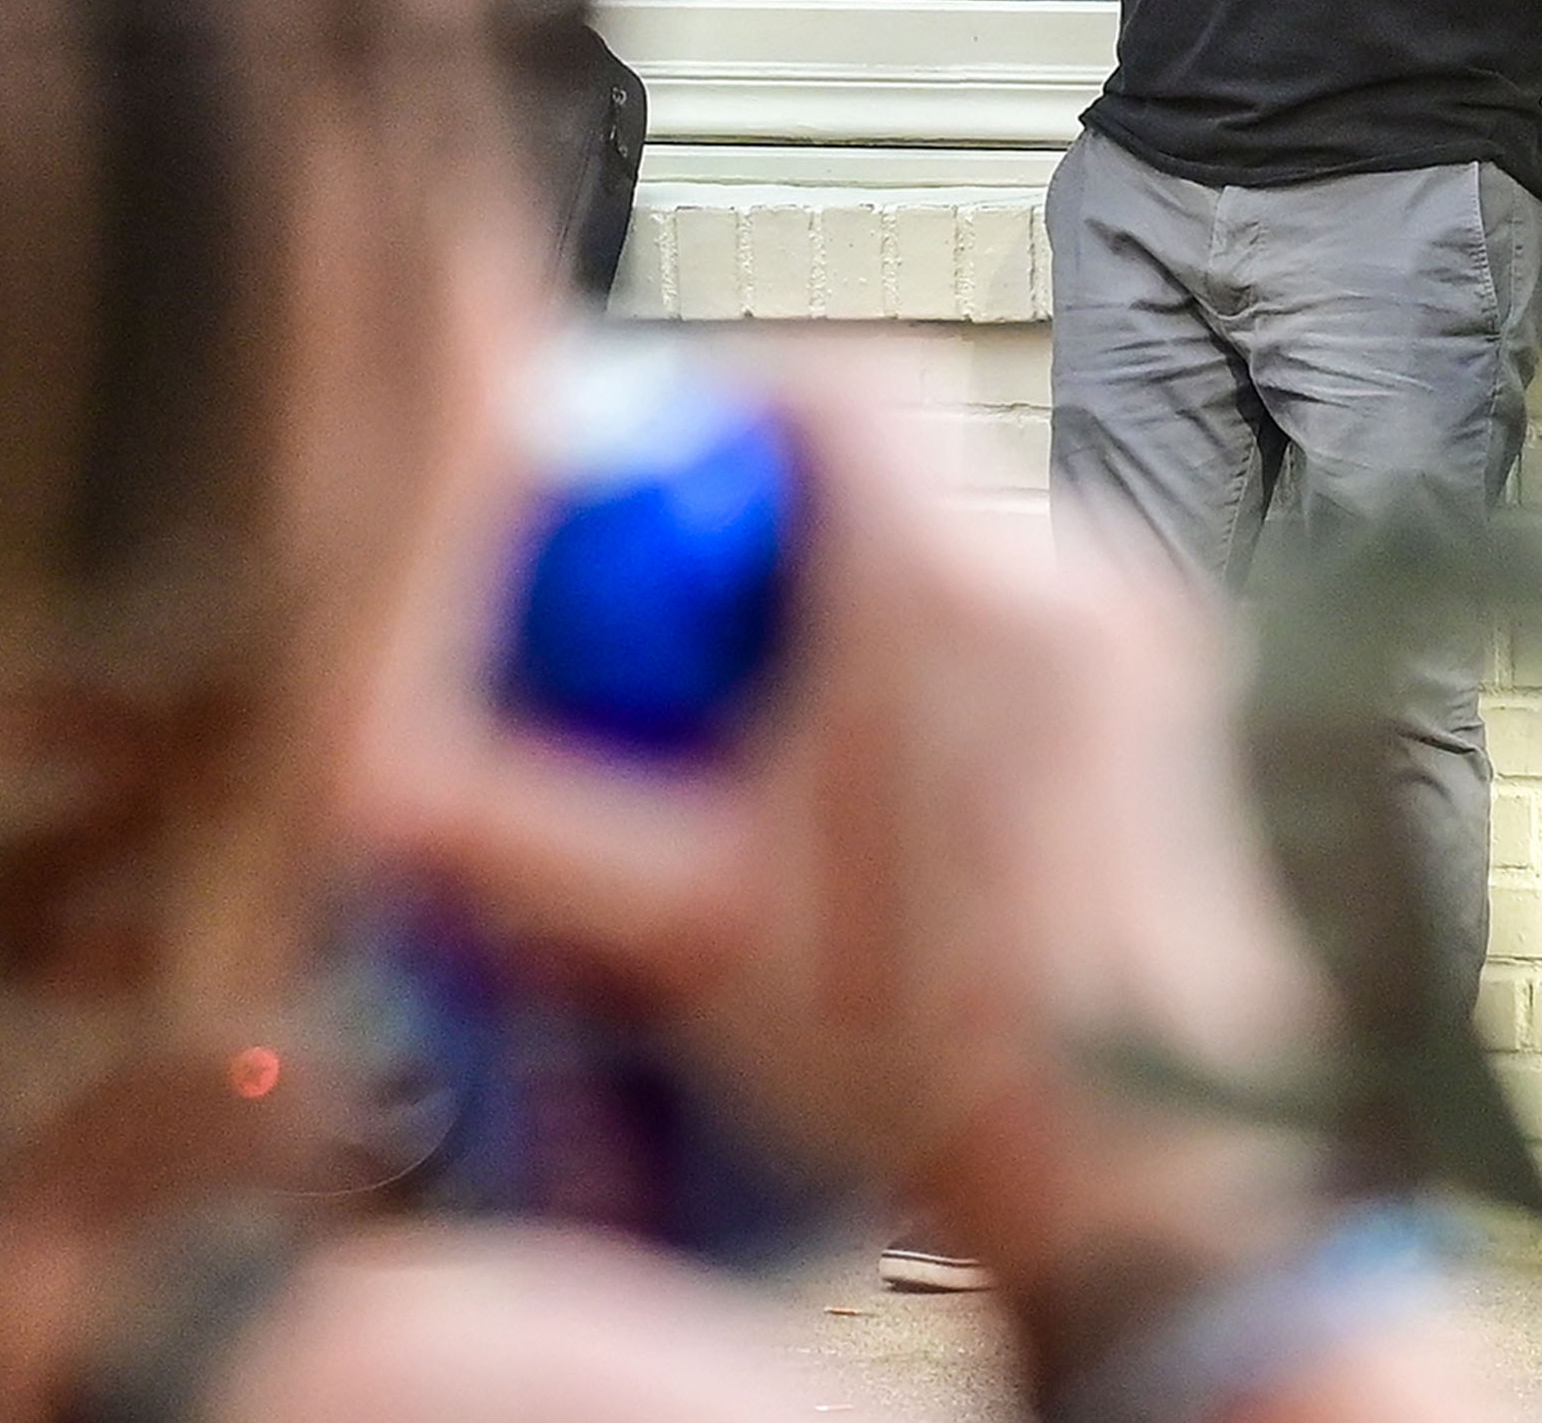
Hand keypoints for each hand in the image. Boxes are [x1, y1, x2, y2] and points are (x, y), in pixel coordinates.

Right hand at [344, 332, 1332, 1309]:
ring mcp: (1136, 627)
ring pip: (963, 538)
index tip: (646, 468)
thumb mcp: (680, 927)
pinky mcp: (1172, 693)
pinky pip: (1032, 608)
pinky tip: (873, 781)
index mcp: (944, 580)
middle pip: (891, 460)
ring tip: (764, 727)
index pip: (833, 380)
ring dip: (856, 594)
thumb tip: (369, 779)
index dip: (723, 400)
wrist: (1138, 1162)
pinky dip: (943, 650)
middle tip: (676, 626)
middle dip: (769, 522)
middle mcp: (1061, 566)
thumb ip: (509, 829)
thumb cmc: (927, 1051)